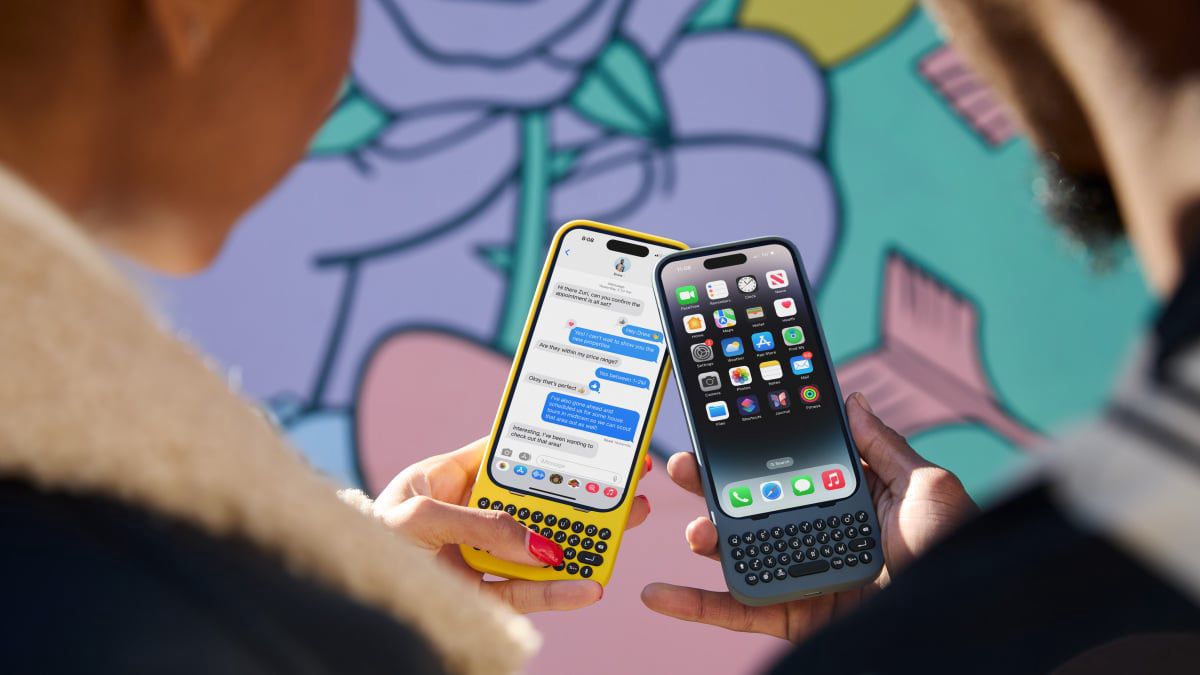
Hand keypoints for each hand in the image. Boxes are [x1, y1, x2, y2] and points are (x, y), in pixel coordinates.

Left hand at [373, 437, 651, 612]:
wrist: (344, 597)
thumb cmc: (368, 540)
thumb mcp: (416, 518)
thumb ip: (479, 524)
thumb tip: (537, 542)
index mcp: (452, 477)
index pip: (511, 455)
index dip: (553, 449)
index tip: (593, 445)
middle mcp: (471, 514)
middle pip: (539, 503)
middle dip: (584, 498)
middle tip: (628, 489)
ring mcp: (479, 555)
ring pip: (541, 548)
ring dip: (583, 543)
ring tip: (620, 536)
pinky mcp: (482, 595)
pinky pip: (527, 593)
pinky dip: (559, 592)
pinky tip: (586, 587)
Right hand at [641, 392, 975, 640]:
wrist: (956, 622)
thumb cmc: (954, 552)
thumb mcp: (924, 486)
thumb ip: (882, 446)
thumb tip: (853, 402)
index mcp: (846, 501)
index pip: (787, 470)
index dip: (752, 452)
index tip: (719, 427)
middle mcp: (818, 535)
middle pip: (750, 506)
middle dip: (711, 486)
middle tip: (684, 466)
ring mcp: (802, 575)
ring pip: (737, 553)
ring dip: (703, 538)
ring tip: (692, 528)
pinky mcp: (792, 616)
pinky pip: (735, 611)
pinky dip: (693, 605)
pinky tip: (658, 594)